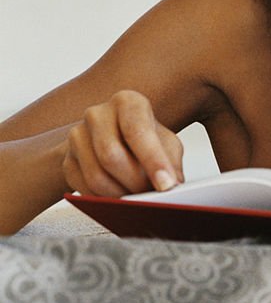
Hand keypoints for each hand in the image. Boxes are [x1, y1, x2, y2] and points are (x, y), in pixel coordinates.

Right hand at [63, 90, 183, 196]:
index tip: (167, 185)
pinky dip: (105, 200)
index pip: (137, 131)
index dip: (153, 161)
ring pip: (96, 176)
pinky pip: (84, 189)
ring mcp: (77, 136)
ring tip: (138, 200)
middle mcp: (98, 114)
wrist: (115, 139)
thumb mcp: (167, 144)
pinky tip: (120, 199)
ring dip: (120, 195)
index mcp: (127, 102)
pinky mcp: (67, 160)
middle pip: (111, 156)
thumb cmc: (147, 139)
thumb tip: (171, 187)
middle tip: (151, 196)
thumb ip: (171, 163)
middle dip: (135, 183)